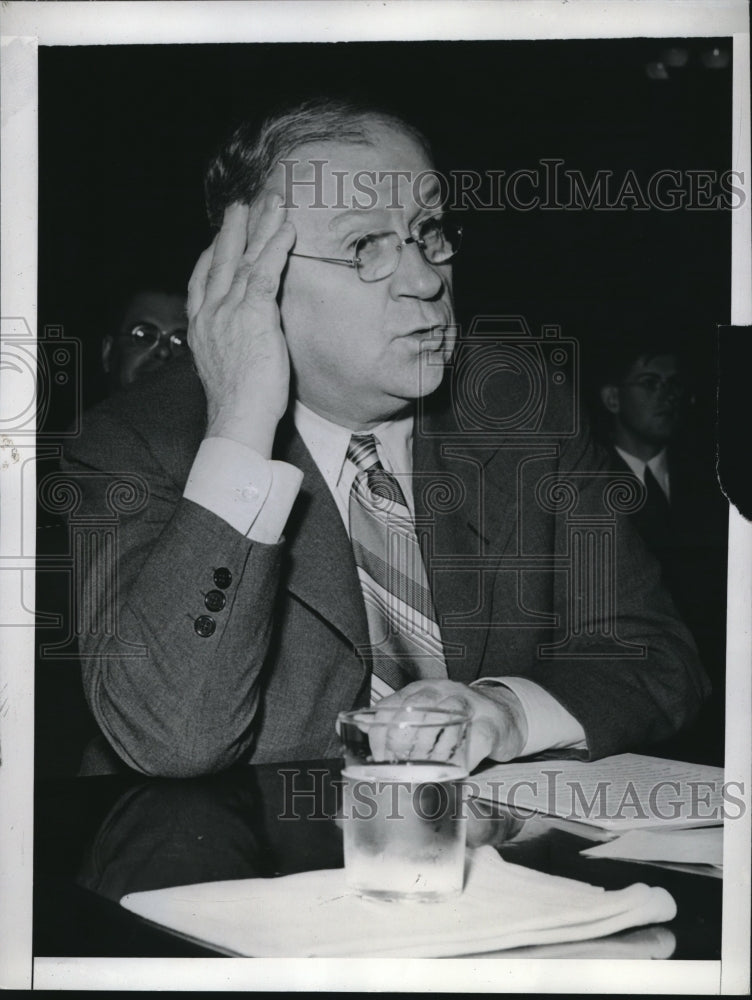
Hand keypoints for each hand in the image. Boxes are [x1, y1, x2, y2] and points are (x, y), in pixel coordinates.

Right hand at [187, 195, 295, 456]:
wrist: (237, 418)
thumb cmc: (238, 404)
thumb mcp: (226, 367)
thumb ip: (231, 345)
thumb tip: (243, 340)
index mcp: (200, 328)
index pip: (201, 282)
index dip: (209, 256)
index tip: (218, 239)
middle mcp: (210, 314)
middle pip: (221, 261)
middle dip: (232, 230)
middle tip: (241, 205)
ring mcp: (229, 312)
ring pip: (245, 260)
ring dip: (260, 228)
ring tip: (272, 204)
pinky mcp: (253, 314)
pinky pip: (265, 273)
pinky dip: (276, 249)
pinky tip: (287, 231)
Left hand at [374, 680, 528, 770]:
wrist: (502, 715)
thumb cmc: (454, 719)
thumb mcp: (423, 715)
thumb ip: (393, 721)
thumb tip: (358, 726)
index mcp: (419, 690)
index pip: (392, 704)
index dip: (380, 732)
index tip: (378, 758)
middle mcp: (442, 691)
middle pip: (416, 707)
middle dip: (402, 738)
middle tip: (397, 765)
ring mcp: (469, 705)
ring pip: (445, 719)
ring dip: (430, 750)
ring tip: (422, 772)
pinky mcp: (491, 725)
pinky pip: (475, 740)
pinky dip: (462, 759)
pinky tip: (454, 772)